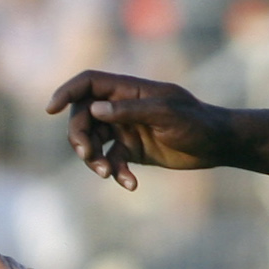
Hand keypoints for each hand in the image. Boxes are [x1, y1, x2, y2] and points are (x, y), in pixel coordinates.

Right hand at [44, 70, 235, 188]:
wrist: (218, 145)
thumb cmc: (196, 123)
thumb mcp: (165, 114)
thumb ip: (130, 111)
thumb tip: (95, 110)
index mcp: (128, 90)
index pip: (89, 83)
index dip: (67, 92)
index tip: (51, 109)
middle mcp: (121, 107)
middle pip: (83, 116)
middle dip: (80, 136)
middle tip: (87, 155)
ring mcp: (125, 128)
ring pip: (93, 141)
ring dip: (94, 159)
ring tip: (108, 174)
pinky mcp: (131, 150)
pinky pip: (111, 161)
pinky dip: (116, 173)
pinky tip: (130, 184)